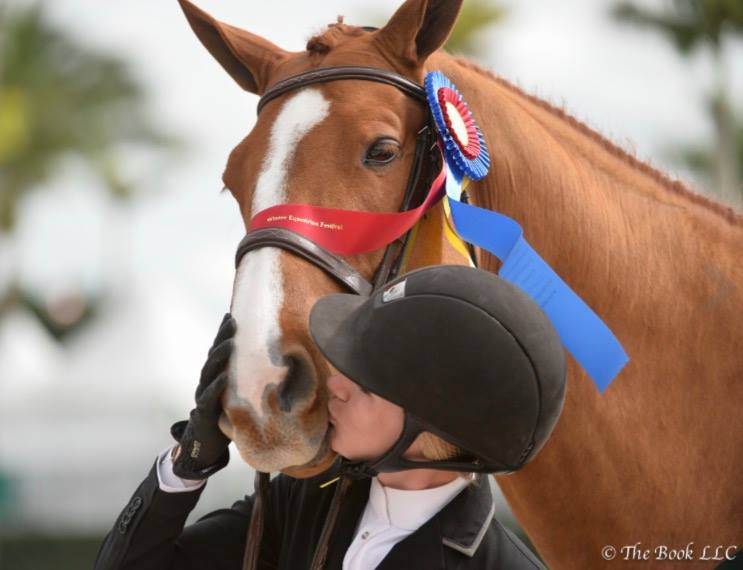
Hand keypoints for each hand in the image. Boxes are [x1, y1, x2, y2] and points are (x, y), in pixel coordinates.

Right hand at [171, 312, 235, 478]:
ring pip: (209, 372)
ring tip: (229, 343)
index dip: (224, 334)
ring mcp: (203, 397)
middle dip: (222, 338)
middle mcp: (207, 384)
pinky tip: (224, 377)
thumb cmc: (225, 421)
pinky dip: (216, 386)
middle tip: (231, 321)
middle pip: (214, 356)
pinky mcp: (204, 413)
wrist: (204, 450)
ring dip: (219, 356)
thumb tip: (276, 368)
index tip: (231, 315)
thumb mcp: (238, 398)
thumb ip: (247, 383)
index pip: (219, 352)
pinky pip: (209, 397)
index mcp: (215, 378)